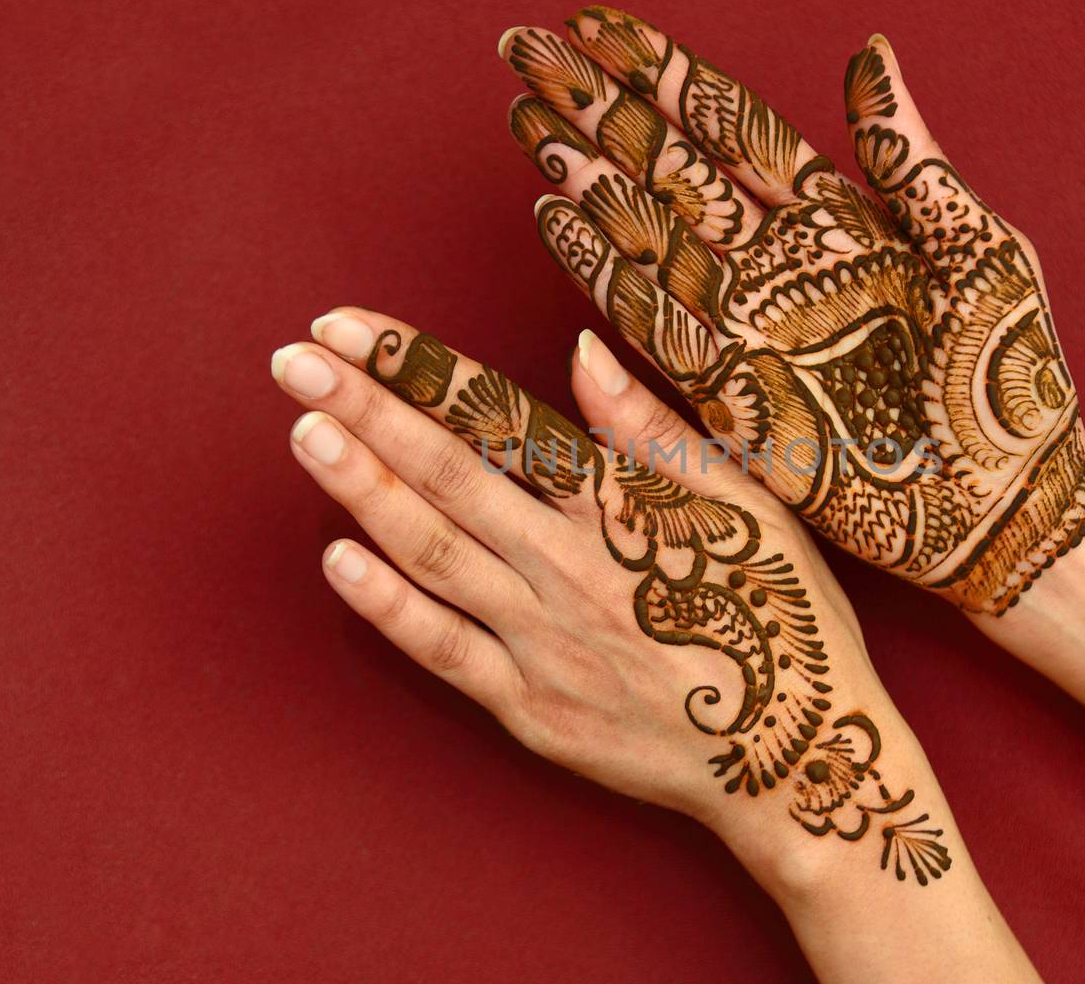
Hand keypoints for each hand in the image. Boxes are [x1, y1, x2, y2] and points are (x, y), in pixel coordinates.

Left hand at [269, 308, 958, 887]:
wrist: (793, 755)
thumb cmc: (780, 620)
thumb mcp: (749, 505)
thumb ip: (655, 431)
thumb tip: (581, 350)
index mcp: (622, 505)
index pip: (499, 417)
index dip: (418, 369)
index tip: (348, 329)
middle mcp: (570, 564)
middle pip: (450, 473)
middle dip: (366, 410)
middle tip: (291, 362)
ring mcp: (544, 640)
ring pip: (435, 551)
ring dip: (363, 489)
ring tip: (303, 431)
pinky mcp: (530, 708)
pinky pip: (445, 649)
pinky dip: (389, 605)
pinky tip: (339, 559)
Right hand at [501, 8, 1084, 614]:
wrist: (1006, 499)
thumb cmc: (1010, 375)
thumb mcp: (974, 244)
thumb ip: (907, 154)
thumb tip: (872, 53)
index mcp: (838, 218)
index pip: (732, 125)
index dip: (666, 76)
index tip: (601, 29)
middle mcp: (779, 263)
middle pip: (673, 167)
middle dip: (601, 110)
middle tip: (531, 53)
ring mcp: (750, 324)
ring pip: (650, 233)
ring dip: (588, 178)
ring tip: (530, 123)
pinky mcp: (731, 392)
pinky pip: (650, 320)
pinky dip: (601, 271)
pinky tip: (557, 218)